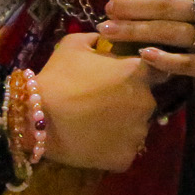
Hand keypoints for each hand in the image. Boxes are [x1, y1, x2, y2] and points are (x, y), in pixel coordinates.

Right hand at [34, 32, 161, 170]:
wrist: (38, 118)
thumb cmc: (57, 77)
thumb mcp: (74, 45)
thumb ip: (97, 38)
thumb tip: (105, 37)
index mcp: (138, 72)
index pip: (157, 71)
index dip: (140, 75)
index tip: (124, 79)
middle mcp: (147, 101)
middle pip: (146, 101)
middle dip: (130, 101)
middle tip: (104, 103)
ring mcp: (139, 132)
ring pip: (136, 127)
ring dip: (124, 125)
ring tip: (97, 124)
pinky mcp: (126, 156)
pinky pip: (125, 150)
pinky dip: (113, 148)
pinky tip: (94, 142)